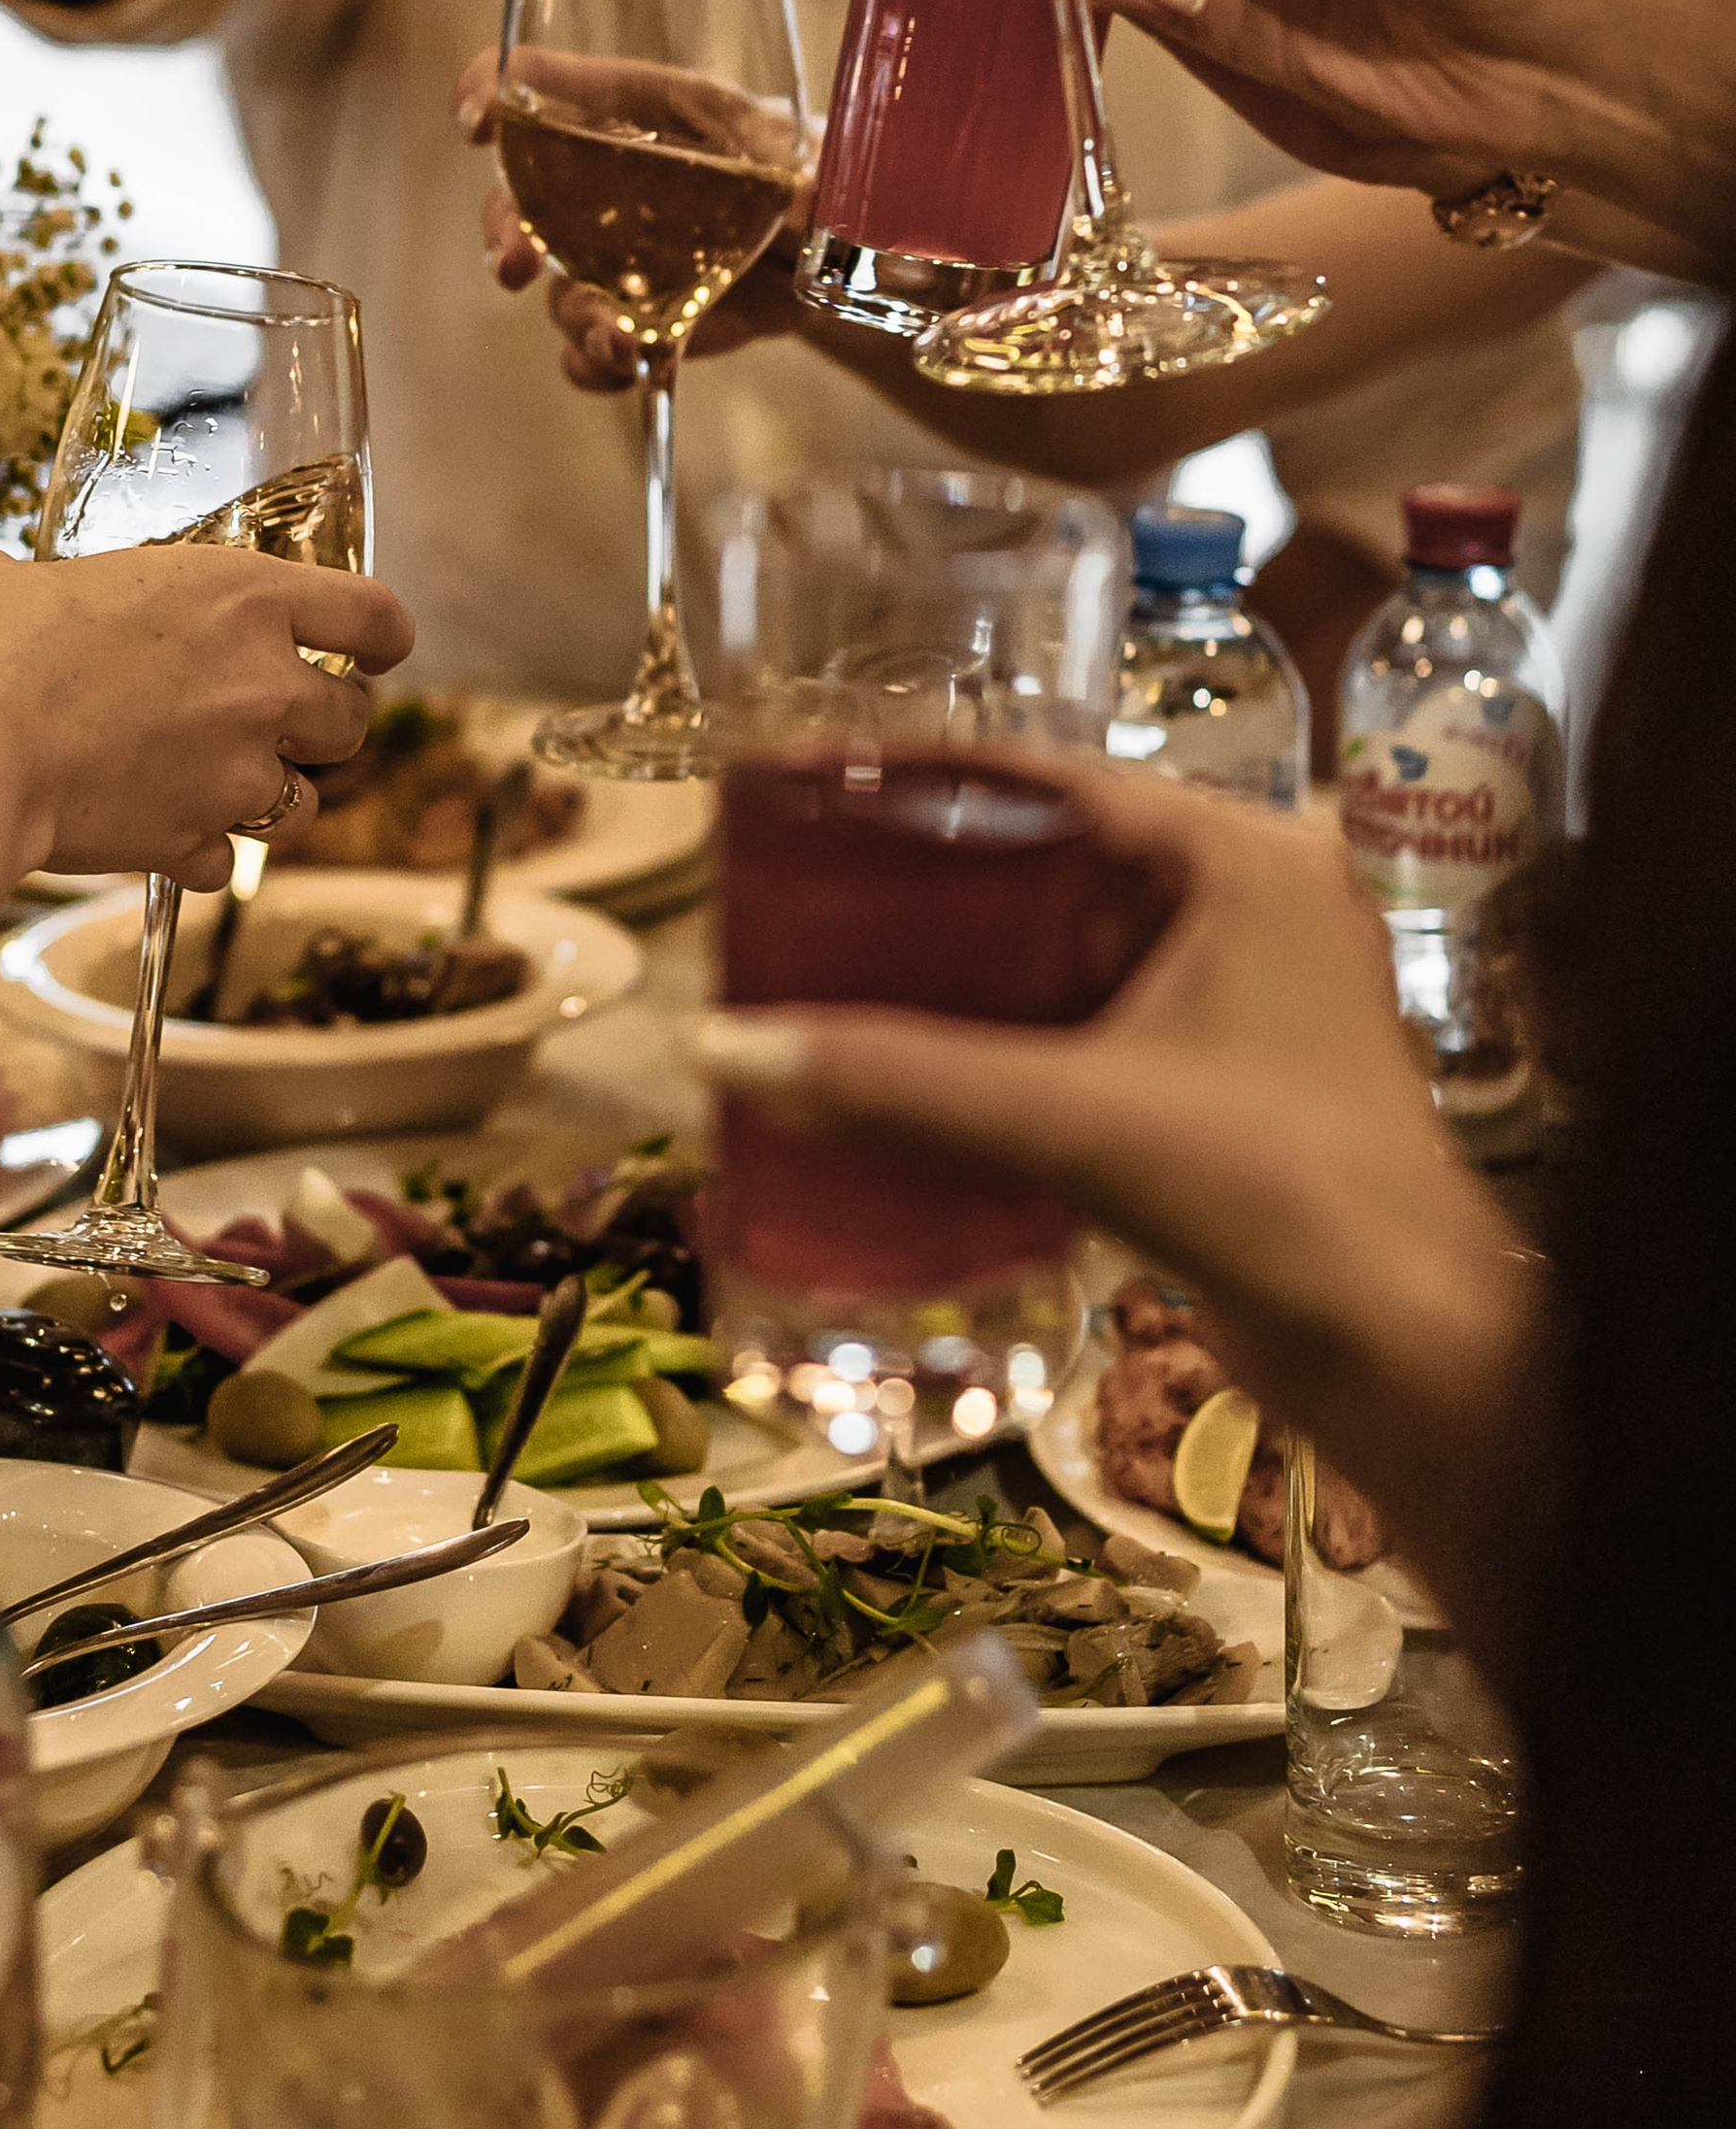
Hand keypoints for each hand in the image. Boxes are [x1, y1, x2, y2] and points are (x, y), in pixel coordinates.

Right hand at [0, 543, 413, 905]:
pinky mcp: (195, 841)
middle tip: (287, 719)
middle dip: (326, 724)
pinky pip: (224, 860)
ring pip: (305, 804)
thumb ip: (56, 585)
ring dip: (273, 795)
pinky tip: (161, 831)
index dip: (384, 635)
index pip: (373, 613)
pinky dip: (199, 850)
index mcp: (245, 597)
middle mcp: (264, 686)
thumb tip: (9, 587)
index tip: (378, 648)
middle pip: (351, 721)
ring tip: (226, 783)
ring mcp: (238, 773)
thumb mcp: (29, 580)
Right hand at [455, 44, 813, 393]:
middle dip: (503, 233)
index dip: (492, 92)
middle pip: (516, 201)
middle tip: (514, 264)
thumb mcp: (809, 148)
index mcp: (633, 107)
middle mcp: (599, 183)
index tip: (477, 121)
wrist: (828, 244)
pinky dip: (599, 368)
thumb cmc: (798, 163)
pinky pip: (591, 352)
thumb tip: (804, 199)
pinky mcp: (636, 321)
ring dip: (575, 318)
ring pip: (556, 290)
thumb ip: (806, 168)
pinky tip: (632, 368)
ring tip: (617, 340)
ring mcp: (608, 259)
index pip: (539, 83)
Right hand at [691, 759, 1546, 1656]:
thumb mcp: (1068, 1118)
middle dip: (943, 884)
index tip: (823, 787)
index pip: (1063, 780)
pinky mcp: (1242, 1089)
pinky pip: (1106, 1031)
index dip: (937, 781)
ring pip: (1085, 953)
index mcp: (1244, 861)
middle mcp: (1260, 909)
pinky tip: (925, 1074)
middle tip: (810, 892)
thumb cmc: (1270, 1189)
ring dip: (978, 971)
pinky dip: (1021, 1043)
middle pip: (1068, 863)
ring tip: (842, 974)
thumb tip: (718, 1046)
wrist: (1410, 1349)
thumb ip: (894, 1083)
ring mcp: (1259, 1002)